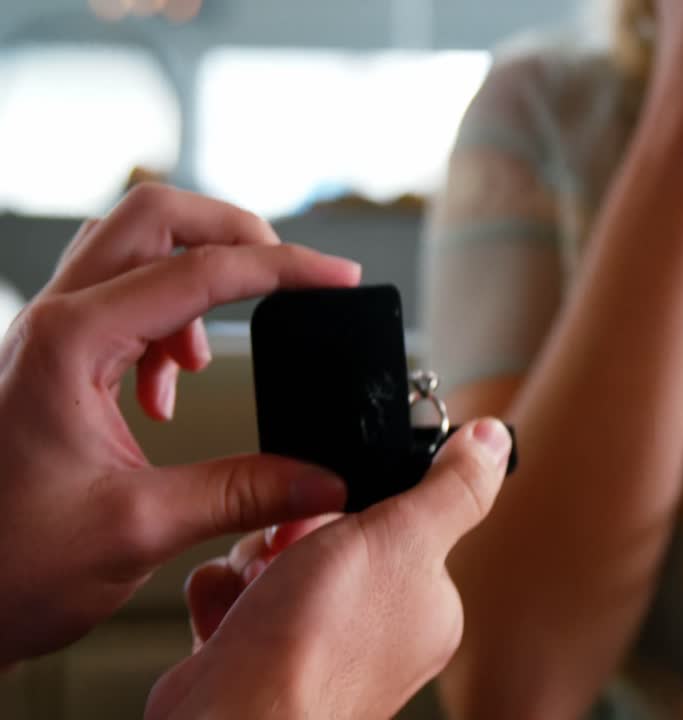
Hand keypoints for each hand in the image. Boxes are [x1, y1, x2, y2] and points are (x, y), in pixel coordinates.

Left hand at [0, 184, 360, 664]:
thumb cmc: (6, 564)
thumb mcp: (139, 529)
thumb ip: (244, 493)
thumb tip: (324, 477)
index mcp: (71, 343)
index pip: (201, 271)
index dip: (285, 268)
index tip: (339, 278)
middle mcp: (55, 321)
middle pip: (156, 217)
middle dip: (234, 233)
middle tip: (288, 276)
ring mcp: (49, 335)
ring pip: (135, 249)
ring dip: (197, 277)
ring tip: (213, 356)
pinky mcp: (51, 358)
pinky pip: (121, 297)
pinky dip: (168, 321)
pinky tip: (171, 387)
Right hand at [147, 420, 510, 719]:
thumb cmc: (318, 645)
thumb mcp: (401, 538)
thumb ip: (452, 488)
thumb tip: (492, 439)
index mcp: (428, 606)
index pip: (396, 521)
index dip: (355, 505)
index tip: (335, 512)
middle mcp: (380, 634)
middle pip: (329, 538)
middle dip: (294, 534)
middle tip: (288, 553)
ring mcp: (318, 650)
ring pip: (276, 564)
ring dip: (252, 565)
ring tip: (256, 593)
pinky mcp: (261, 661)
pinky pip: (236, 601)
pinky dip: (223, 600)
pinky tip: (228, 616)